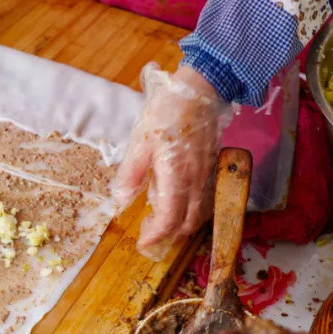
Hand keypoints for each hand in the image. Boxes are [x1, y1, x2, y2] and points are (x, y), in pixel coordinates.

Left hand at [113, 64, 235, 257]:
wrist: (199, 91)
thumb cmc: (166, 113)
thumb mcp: (140, 142)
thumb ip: (131, 174)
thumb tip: (121, 200)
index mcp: (176, 177)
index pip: (170, 220)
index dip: (156, 236)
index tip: (143, 242)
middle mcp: (196, 182)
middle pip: (188, 223)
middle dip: (170, 234)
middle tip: (149, 231)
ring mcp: (207, 175)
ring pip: (199, 213)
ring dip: (182, 223)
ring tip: (161, 217)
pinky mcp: (211, 167)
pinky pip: (205, 199)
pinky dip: (191, 209)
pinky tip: (177, 198)